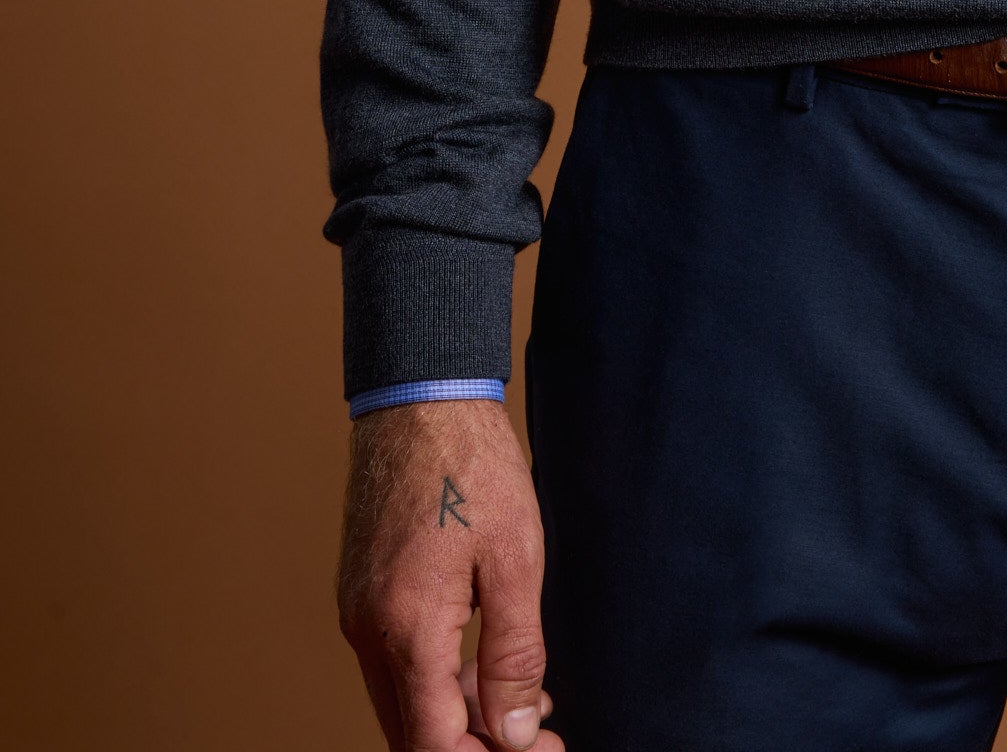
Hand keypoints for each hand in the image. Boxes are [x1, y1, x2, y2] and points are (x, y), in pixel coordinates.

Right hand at [337, 399, 562, 751]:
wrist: (420, 397)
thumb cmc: (473, 467)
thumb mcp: (515, 561)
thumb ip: (514, 656)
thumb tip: (513, 733)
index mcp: (405, 630)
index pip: (434, 744)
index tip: (541, 749)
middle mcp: (367, 632)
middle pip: (412, 733)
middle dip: (474, 744)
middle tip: (535, 734)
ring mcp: (358, 611)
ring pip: (403, 701)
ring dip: (458, 716)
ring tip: (525, 703)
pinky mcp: (361, 591)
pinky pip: (395, 662)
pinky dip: (438, 679)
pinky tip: (487, 661)